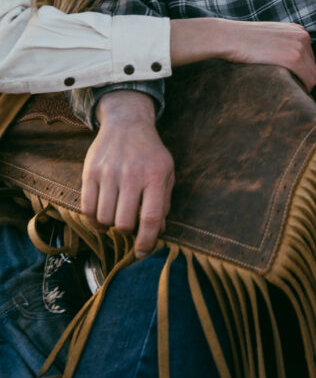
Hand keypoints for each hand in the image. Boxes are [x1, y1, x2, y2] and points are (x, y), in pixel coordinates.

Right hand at [82, 91, 174, 258]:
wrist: (127, 124)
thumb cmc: (150, 153)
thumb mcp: (166, 172)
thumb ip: (163, 202)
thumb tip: (158, 230)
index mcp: (155, 176)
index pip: (150, 217)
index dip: (146, 241)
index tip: (142, 253)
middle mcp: (131, 174)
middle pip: (124, 222)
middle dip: (127, 232)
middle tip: (129, 225)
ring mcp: (109, 173)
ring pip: (104, 218)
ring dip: (109, 226)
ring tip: (115, 217)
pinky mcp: (90, 172)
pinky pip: (87, 208)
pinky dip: (93, 220)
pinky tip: (101, 216)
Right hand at [170, 17, 315, 91]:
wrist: (229, 37)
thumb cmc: (243, 40)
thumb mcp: (269, 35)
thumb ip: (282, 44)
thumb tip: (288, 64)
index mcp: (298, 30)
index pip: (311, 59)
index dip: (302, 73)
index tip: (291, 82)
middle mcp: (303, 37)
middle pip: (314, 69)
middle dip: (303, 81)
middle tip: (288, 91)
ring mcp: (299, 47)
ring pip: (313, 77)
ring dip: (303, 88)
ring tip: (286, 93)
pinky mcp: (293, 59)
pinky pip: (307, 81)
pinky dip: (302, 90)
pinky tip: (288, 93)